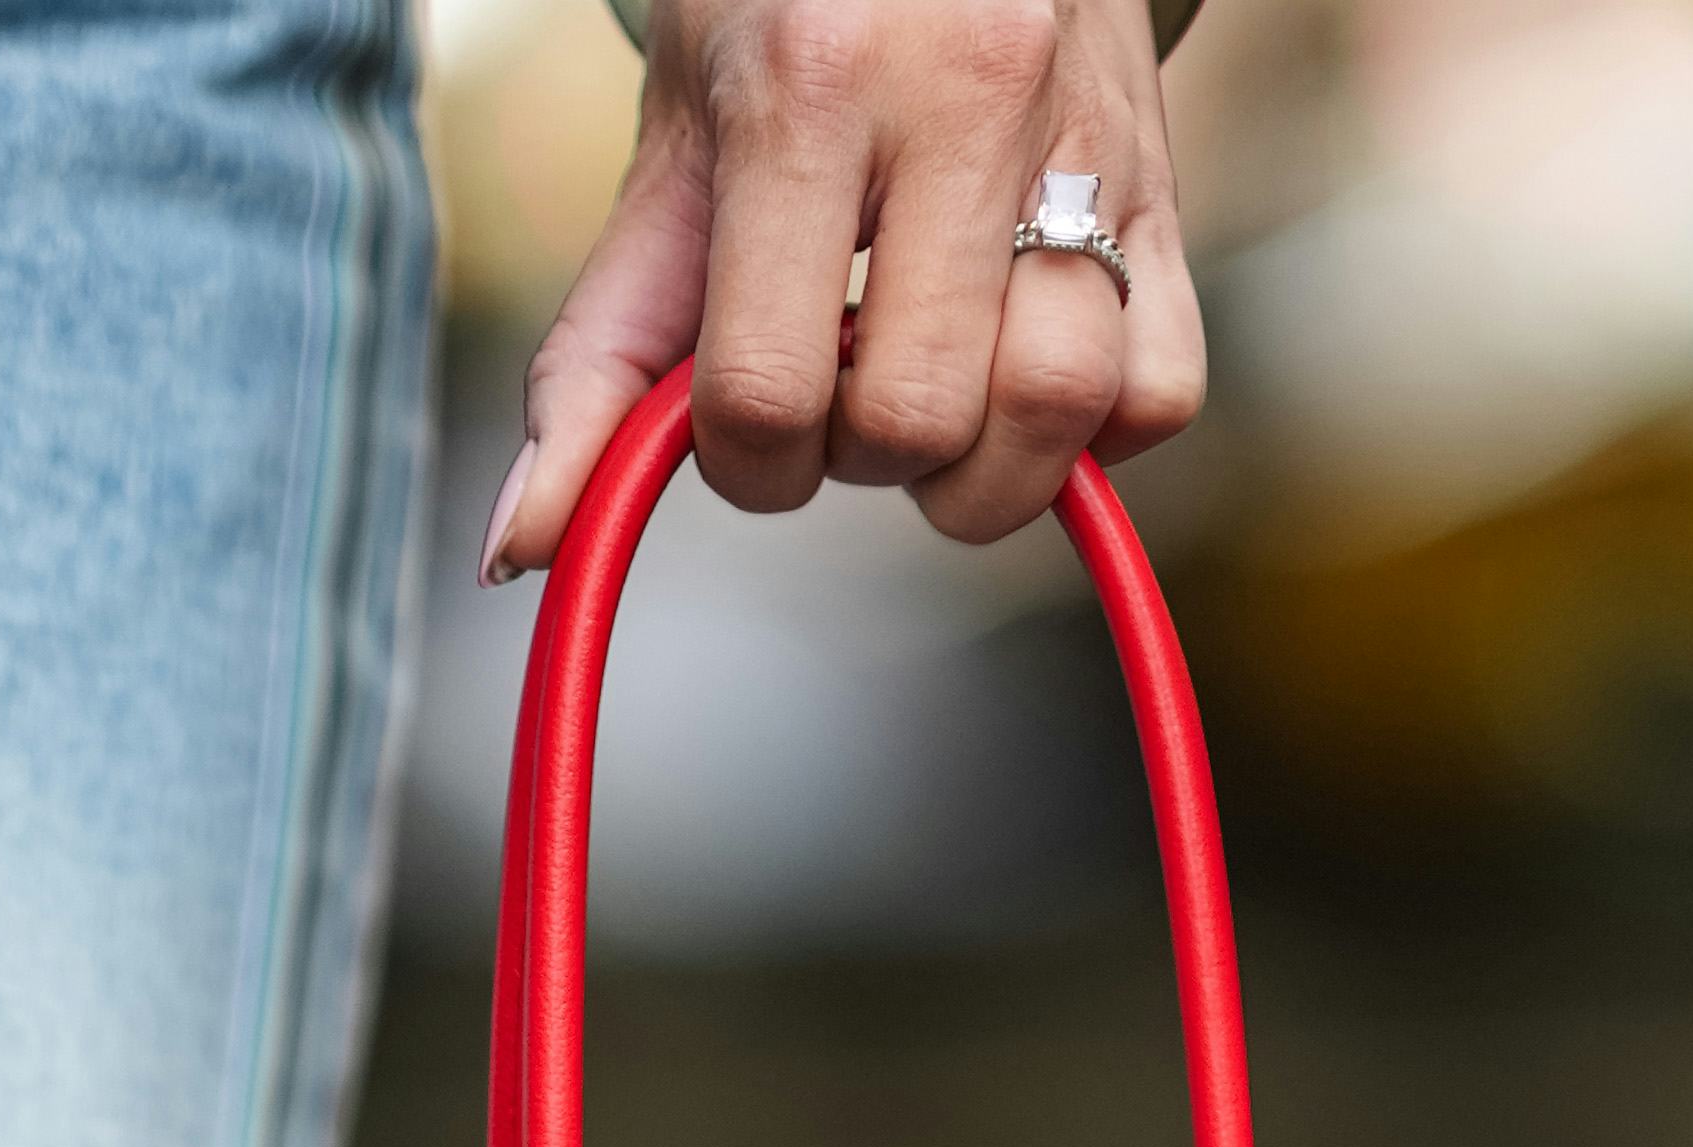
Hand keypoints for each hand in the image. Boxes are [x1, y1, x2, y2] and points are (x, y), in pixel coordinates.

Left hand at [480, 0, 1205, 580]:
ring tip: (937, 397)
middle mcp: (968, 94)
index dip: (746, 461)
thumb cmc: (785, 17)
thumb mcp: (673, 155)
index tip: (747, 420)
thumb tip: (522, 548)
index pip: (768, 392)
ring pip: (1060, 410)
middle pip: (918, 420)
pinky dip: (1093, 432)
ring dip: (985, 470)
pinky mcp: (1170, 181)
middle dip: (862, 459)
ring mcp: (1089, 134)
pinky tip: (1022, 372)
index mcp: (810, 83)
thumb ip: (598, 357)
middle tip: (843, 387)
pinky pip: (1158, 391)